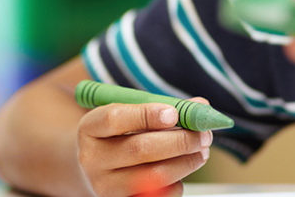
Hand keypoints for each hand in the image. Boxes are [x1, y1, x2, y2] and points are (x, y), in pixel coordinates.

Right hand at [77, 100, 212, 196]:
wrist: (95, 168)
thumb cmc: (118, 136)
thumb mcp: (129, 115)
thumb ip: (162, 107)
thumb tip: (200, 107)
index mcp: (90, 128)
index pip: (115, 119)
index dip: (147, 114)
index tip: (175, 113)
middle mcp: (92, 159)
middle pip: (140, 149)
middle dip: (180, 140)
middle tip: (204, 134)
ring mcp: (105, 186)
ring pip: (154, 175)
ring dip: (186, 161)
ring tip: (201, 150)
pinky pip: (159, 195)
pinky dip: (178, 181)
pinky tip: (182, 168)